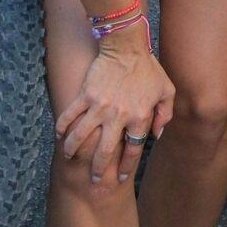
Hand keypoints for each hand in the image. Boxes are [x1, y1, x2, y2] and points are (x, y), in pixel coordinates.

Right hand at [57, 35, 173, 184]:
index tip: (122, 176)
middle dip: (99, 170)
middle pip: (106, 151)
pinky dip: (62, 126)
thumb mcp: (167, 90)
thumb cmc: (148, 68)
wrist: (127, 46)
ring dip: (74, 151)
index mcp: (140, 117)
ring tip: (69, 158)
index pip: (133, 149)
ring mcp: (100, 106)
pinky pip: (71, 115)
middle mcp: (119, 116)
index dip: (127, 166)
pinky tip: (59, 135)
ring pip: (82, 136)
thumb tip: (157, 135)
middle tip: (95, 180)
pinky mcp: (85, 95)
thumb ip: (164, 115)